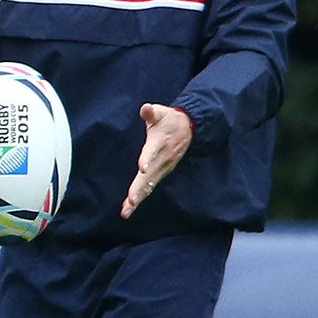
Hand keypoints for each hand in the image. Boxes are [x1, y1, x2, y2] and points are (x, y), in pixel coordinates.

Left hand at [122, 103, 192, 218]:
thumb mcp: (161, 113)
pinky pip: (150, 186)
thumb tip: (145, 108)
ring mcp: (163, 167)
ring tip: (126, 210)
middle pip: (149, 175)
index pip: (152, 151)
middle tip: (130, 201)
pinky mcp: (162, 172)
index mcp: (159, 143)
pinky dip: (141, 196)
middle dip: (139, 188)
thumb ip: (151, 112)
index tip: (142, 168)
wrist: (190, 129)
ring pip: (149, 184)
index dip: (147, 159)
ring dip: (138, 197)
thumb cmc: (169, 120)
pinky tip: (130, 207)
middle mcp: (162, 158)